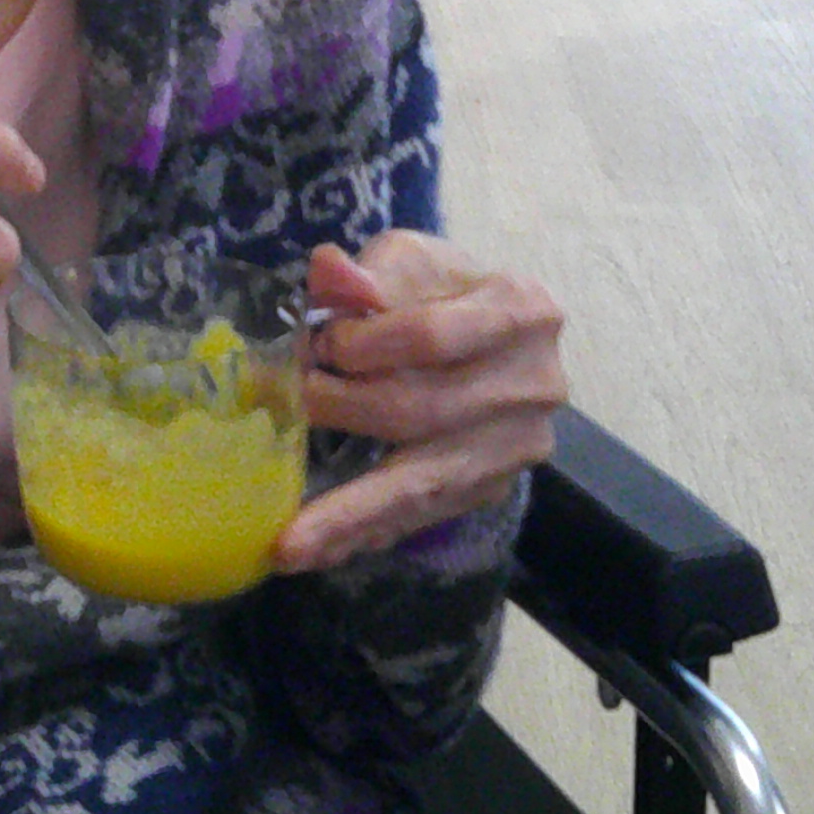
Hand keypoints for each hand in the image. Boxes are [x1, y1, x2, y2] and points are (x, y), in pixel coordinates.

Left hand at [272, 231, 565, 575]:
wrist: (494, 338)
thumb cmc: (444, 293)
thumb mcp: (411, 262)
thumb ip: (371, 272)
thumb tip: (328, 273)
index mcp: (521, 311)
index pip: (432, 336)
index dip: (367, 344)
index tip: (320, 344)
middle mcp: (533, 384)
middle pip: (423, 412)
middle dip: (343, 412)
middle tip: (280, 414)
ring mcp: (516, 446)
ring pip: (424, 483)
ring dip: (349, 515)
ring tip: (288, 546)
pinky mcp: (493, 488)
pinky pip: (422, 515)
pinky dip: (367, 532)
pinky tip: (321, 551)